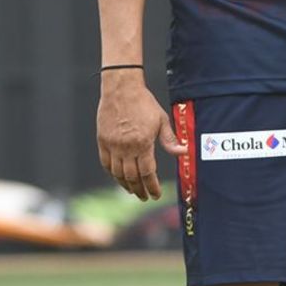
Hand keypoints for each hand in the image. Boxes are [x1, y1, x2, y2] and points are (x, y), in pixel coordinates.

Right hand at [97, 73, 185, 199]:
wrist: (121, 89)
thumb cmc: (144, 103)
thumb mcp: (161, 120)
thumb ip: (170, 140)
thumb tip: (183, 152)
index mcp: (143, 143)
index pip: (148, 173)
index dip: (152, 187)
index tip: (155, 195)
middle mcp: (126, 147)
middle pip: (132, 177)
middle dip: (140, 190)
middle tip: (145, 196)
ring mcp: (112, 145)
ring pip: (117, 173)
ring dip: (126, 184)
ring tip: (133, 190)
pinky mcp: (102, 141)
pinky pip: (106, 163)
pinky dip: (112, 173)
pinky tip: (118, 177)